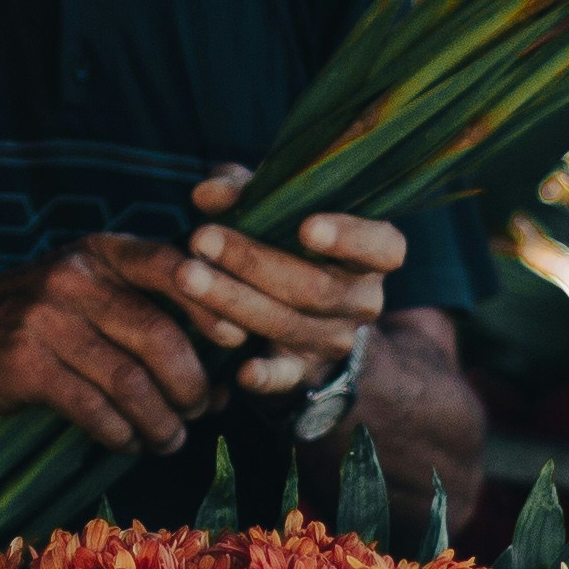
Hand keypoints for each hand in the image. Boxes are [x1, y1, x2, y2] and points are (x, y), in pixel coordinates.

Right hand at [0, 238, 228, 452]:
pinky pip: (92, 408)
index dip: (213, 306)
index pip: (172, 266)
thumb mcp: (86, 295)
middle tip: (198, 411)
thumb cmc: (36, 321)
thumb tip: (222, 383)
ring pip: (129, 380)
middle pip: (159, 334)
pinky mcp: (24, 364)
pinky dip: (120, 434)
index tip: (239, 342)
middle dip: (190, 384)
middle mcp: (75, 276)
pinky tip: (126, 441)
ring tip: (168, 439)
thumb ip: (148, 320)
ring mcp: (46, 318)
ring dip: (159, 420)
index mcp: (101, 251)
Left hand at [170, 169, 405, 397]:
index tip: (307, 227)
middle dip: (252, 262)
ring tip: (187, 275)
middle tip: (201, 238)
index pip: (381, 247)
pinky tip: (241, 370)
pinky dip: (266, 376)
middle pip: (314, 286)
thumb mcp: (274, 205)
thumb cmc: (286, 238)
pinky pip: (286, 377)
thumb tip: (208, 193)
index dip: (349, 237)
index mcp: (371, 254)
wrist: (301, 309)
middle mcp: (362, 299)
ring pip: (288, 323)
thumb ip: (245, 191)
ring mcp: (334, 338)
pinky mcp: (304, 370)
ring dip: (233, 300)